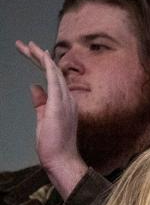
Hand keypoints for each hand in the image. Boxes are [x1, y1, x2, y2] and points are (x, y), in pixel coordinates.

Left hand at [15, 40, 86, 196]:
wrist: (62, 160)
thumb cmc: (55, 145)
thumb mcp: (44, 119)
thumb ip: (40, 102)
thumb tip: (34, 87)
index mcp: (65, 104)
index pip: (53, 79)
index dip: (42, 64)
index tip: (32, 53)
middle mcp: (68, 100)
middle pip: (54, 72)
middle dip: (39, 56)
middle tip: (25, 44)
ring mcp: (66, 102)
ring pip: (54, 73)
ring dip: (41, 58)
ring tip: (28, 46)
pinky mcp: (60, 106)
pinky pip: (56, 82)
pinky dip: (50, 68)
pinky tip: (43, 57)